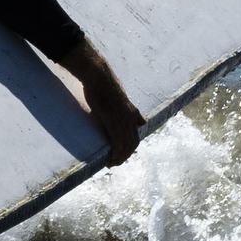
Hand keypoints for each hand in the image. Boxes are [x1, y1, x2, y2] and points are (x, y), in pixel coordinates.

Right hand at [66, 42, 142, 166]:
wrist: (98, 76)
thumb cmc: (105, 86)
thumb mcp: (124, 100)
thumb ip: (133, 112)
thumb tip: (143, 122)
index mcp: (132, 114)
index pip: (135, 138)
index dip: (130, 149)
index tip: (121, 156)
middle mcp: (130, 118)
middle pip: (132, 144)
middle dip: (125, 156)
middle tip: (114, 163)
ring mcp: (122, 119)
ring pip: (125, 145)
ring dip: (119, 157)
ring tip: (111, 164)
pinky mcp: (112, 119)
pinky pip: (117, 141)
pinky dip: (116, 152)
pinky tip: (110, 158)